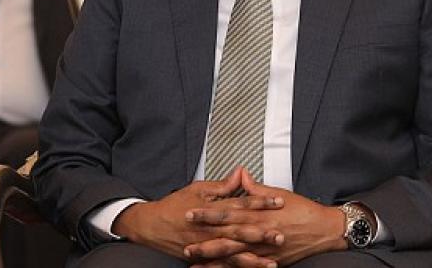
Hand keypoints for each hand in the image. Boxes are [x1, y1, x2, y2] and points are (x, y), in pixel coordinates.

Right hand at [113, 167, 284, 259]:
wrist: (150, 225)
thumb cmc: (174, 205)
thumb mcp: (198, 189)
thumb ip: (222, 185)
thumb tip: (240, 173)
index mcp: (212, 208)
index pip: (241, 203)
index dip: (260, 202)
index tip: (279, 201)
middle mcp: (210, 228)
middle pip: (240, 230)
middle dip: (261, 234)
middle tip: (281, 235)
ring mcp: (206, 245)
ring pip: (233, 252)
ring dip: (253, 258)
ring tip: (272, 262)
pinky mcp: (202, 257)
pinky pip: (222, 265)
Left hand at [184, 168, 346, 266]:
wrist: (324, 230)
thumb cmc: (303, 210)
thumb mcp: (279, 194)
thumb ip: (256, 188)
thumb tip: (241, 175)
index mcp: (259, 213)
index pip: (228, 212)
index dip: (208, 213)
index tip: (190, 212)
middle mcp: (259, 232)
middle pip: (226, 237)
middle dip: (204, 240)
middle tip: (184, 243)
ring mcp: (264, 249)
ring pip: (234, 256)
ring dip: (213, 259)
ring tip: (194, 261)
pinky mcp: (270, 261)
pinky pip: (247, 267)